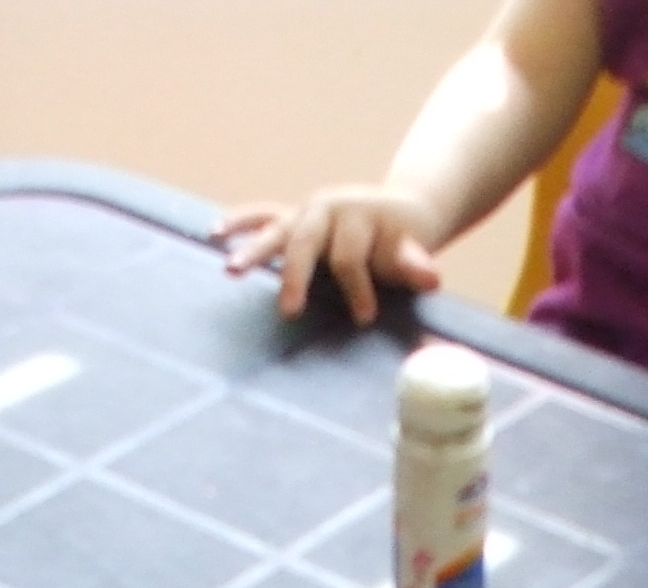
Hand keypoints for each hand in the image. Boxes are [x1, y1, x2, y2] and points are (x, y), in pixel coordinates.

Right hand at [219, 186, 443, 324]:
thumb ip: (416, 265)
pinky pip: (262, 217)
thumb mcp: (413, 254)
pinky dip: (240, 223)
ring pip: (276, 229)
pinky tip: (215, 234)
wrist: (398, 215)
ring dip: (253, 249)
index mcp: (357, 218)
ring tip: (230, 269)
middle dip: (296, 274)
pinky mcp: (292, 219)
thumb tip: (432, 277)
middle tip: (288, 310)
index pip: (350, 255)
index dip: (358, 286)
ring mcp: (305, 213)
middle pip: (306, 240)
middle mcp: (326, 210)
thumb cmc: (403, 244)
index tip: (364, 317)